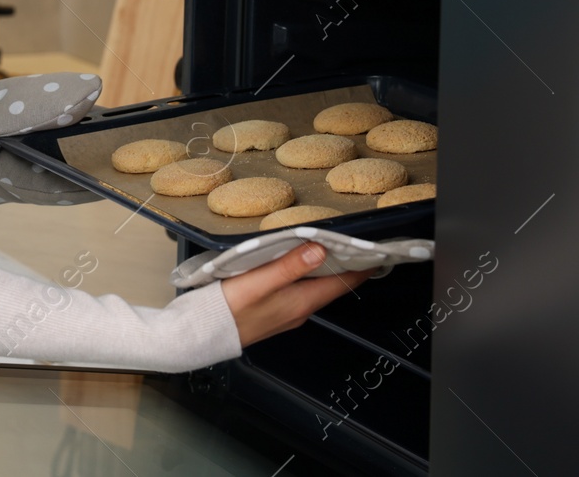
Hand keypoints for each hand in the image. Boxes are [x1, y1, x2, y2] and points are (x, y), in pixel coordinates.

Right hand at [219, 242, 374, 346]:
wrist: (202, 333)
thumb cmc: (229, 308)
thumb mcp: (260, 281)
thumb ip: (290, 265)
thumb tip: (321, 249)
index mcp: (301, 302)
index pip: (342, 283)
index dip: (361, 267)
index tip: (377, 252)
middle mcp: (298, 310)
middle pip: (331, 286)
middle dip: (346, 266)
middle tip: (357, 244)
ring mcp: (285, 313)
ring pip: (315, 289)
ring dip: (326, 271)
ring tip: (334, 249)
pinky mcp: (272, 312)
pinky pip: (299, 292)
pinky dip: (307, 277)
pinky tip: (298, 266)